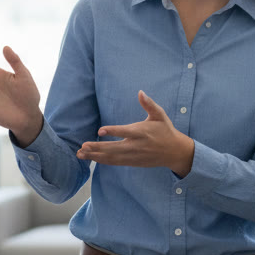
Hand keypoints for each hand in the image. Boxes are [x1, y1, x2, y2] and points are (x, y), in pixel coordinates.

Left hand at [76, 91, 194, 175]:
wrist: (174, 152)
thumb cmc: (165, 130)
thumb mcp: (160, 115)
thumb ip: (149, 104)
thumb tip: (140, 92)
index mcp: (142, 132)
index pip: (125, 132)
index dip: (113, 131)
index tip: (100, 130)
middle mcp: (136, 145)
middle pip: (114, 148)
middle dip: (98, 147)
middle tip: (83, 146)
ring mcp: (133, 156)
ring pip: (112, 157)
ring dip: (96, 156)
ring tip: (80, 153)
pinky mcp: (132, 162)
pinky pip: (115, 162)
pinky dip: (102, 160)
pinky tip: (91, 158)